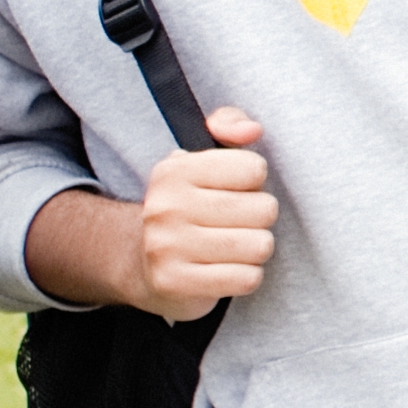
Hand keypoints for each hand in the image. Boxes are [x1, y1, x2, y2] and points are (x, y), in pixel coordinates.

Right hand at [123, 110, 279, 317]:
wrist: (143, 265)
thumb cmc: (190, 205)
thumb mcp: (203, 157)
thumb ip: (228, 124)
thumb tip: (251, 131)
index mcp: (174, 170)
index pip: (254, 169)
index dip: (254, 183)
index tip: (234, 190)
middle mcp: (165, 206)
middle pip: (264, 209)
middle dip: (259, 219)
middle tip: (235, 223)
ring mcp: (166, 247)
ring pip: (260, 245)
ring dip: (255, 249)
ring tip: (232, 246)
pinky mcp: (175, 283)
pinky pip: (248, 278)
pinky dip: (246, 276)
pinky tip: (226, 270)